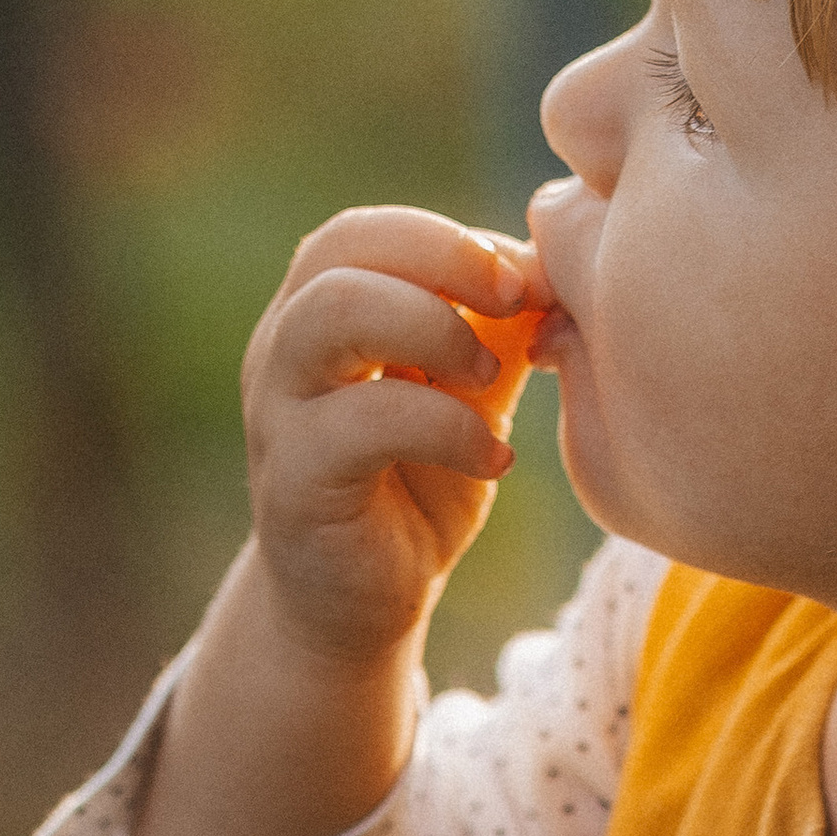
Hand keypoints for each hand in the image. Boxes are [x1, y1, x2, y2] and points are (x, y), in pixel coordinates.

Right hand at [240, 206, 541, 672]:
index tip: (528, 279)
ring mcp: (279, 413)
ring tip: (487, 377)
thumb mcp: (469, 392)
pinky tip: (494, 459)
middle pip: (337, 252)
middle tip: (515, 304)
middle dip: (442, 261)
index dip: (450, 240)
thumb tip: (557, 269)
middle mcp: (284, 349)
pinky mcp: (293, 482)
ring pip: (329, 314)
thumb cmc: (418, 480)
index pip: (364, 232)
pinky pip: (361, 421)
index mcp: (320, 313)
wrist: (359, 603)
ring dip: (432, 327)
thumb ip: (499, 331)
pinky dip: (446, 426)